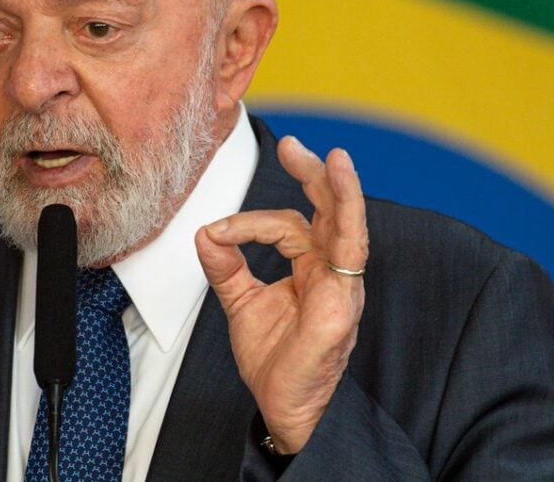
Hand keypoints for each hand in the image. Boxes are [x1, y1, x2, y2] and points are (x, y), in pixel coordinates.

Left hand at [195, 136, 366, 453]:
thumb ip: (226, 268)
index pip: (288, 226)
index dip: (251, 222)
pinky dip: (346, 217)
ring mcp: (342, 287)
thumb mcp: (241, 304)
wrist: (283, 407)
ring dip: (342, 190)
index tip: (217, 233)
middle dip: (313, 175)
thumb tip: (206, 233)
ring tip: (335, 158)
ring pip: (348, 226)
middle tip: (292, 146)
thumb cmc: (274, 360)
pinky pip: (348, 253)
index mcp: (312, 268)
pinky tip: (340, 188)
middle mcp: (332, 272)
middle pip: (329, 212)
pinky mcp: (342, 305)